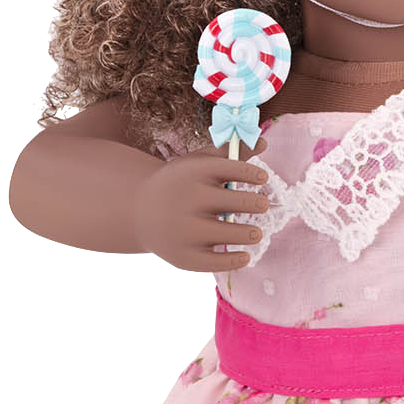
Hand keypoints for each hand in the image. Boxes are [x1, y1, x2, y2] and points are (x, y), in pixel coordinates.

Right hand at [129, 135, 272, 271]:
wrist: (138, 210)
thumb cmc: (181, 184)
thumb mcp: (200, 163)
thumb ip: (232, 152)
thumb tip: (264, 141)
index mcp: (193, 172)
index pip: (231, 168)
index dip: (252, 174)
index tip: (262, 178)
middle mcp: (188, 199)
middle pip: (235, 201)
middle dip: (256, 203)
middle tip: (262, 204)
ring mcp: (184, 230)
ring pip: (230, 233)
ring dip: (250, 233)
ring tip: (255, 233)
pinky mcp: (183, 256)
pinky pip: (217, 262)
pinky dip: (235, 260)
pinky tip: (244, 255)